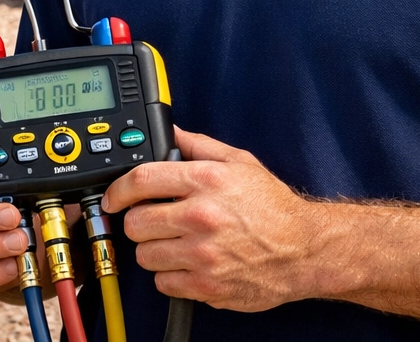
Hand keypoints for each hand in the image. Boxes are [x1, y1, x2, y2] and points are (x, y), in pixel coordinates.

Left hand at [102, 128, 323, 311]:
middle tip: (154, 221)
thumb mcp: (239, 162)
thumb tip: (168, 131)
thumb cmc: (273, 207)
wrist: (305, 250)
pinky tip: (187, 264)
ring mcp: (203, 255)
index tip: (114, 197)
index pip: (141, 180)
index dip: (119, 189)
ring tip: (174, 243)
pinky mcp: (207, 287)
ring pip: (145, 255)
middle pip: (136, 221)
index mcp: (206, 181)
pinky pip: (163, 283)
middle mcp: (201, 217)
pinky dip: (169, 276)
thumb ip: (198, 145)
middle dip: (139, 221)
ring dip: (154, 250)